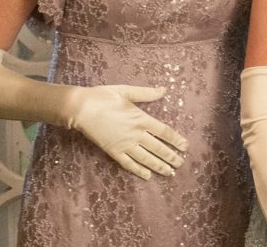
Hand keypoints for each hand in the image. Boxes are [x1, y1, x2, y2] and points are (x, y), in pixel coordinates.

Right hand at [68, 85, 187, 178]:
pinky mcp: (113, 151)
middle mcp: (136, 134)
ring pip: (146, 158)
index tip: (185, 147)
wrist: (81, 109)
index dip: (176, 140)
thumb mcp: (126, 91)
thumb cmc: (103, 97)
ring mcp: (125, 144)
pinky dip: (139, 170)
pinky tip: (148, 175)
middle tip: (181, 164)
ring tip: (170, 172)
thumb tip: (164, 89)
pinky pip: (129, 164)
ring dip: (159, 166)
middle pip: (158, 148)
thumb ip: (146, 93)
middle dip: (171, 156)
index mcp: (141, 118)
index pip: (164, 131)